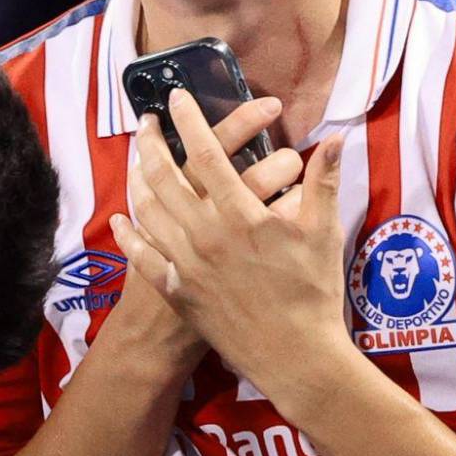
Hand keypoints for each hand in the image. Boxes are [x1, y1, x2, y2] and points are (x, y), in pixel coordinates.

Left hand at [113, 89, 350, 400]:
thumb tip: (335, 138)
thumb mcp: (324, 233)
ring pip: (148, 211)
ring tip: (134, 158)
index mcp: (242, 216)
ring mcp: (187, 265)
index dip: (191, 122)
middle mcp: (206, 235)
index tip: (177, 97)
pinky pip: (142, 257)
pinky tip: (121, 218)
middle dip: (151, 144)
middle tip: (145, 122)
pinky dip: (128, 235)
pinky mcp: (178, 292)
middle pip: (165, 178)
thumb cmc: (314, 293)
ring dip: (137, 179)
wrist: (295, 358)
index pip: (209, 156)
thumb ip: (324, 182)